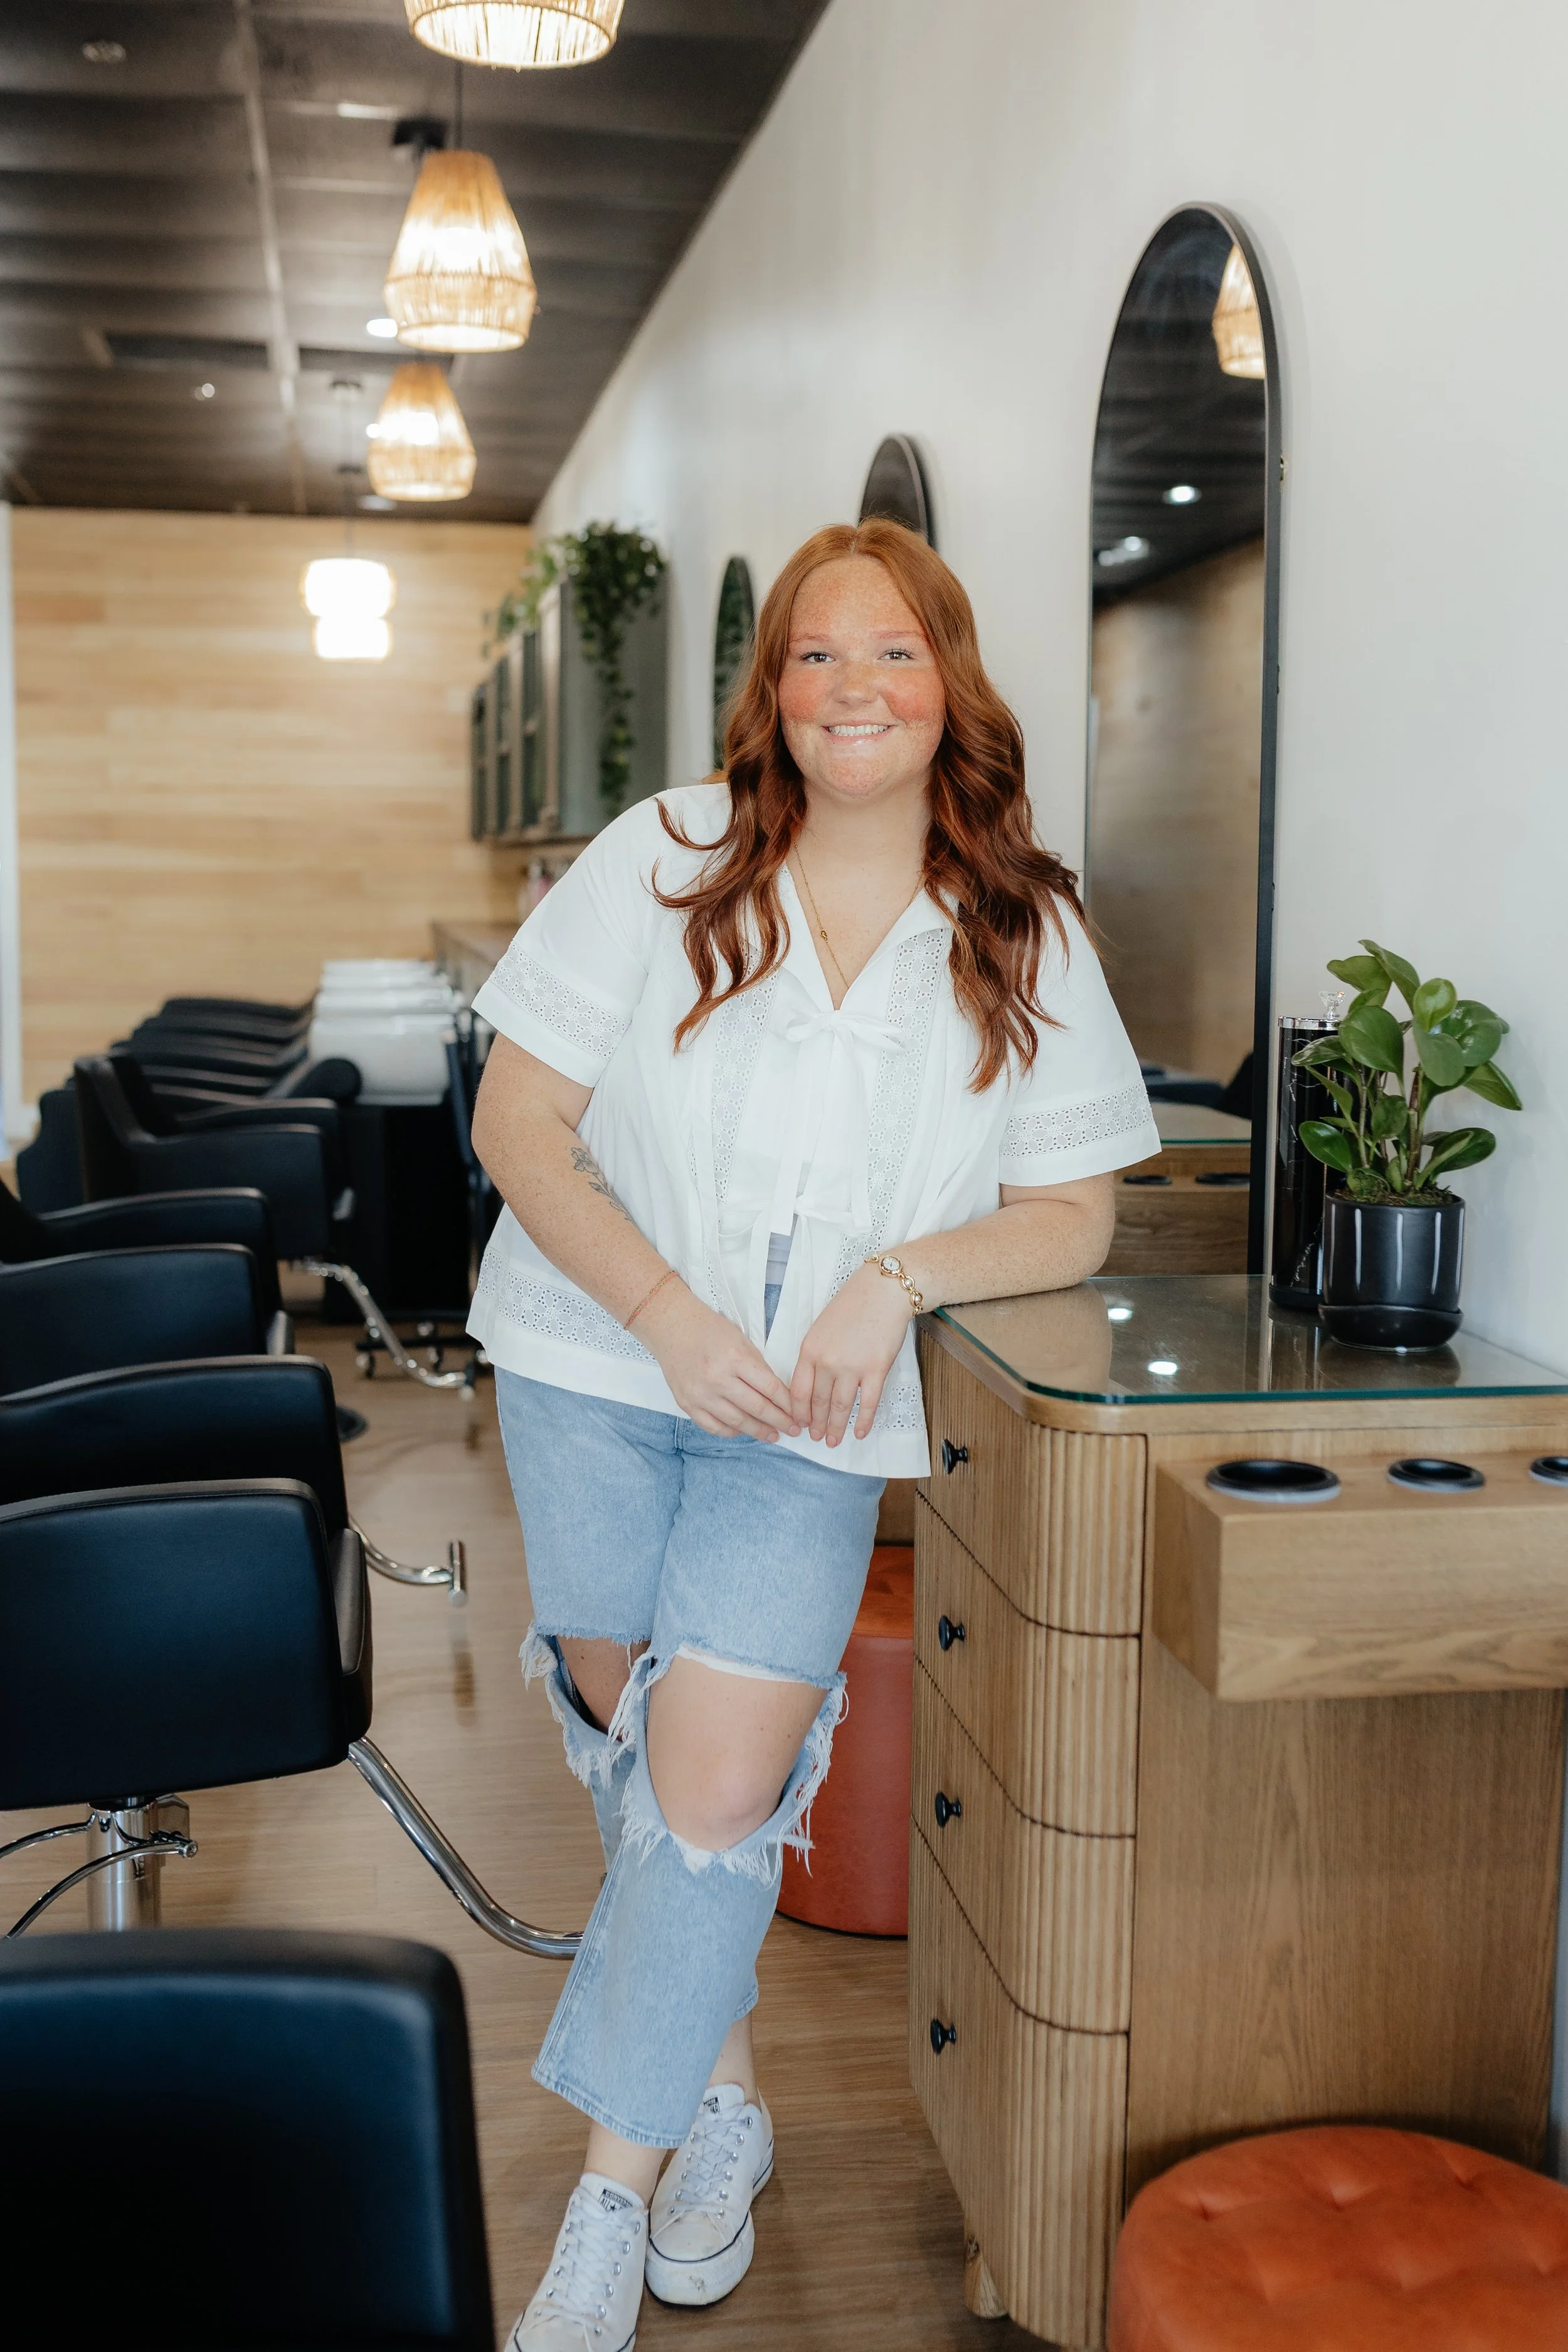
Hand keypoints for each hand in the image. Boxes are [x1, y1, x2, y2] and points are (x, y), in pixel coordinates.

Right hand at [637, 1282, 801, 1441]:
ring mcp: (701, 1394)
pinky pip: (714, 1427)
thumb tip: (779, 1396)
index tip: (797, 1413)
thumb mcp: (742, 1341)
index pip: (770, 1388)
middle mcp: (717, 1378)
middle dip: (779, 1421)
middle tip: (792, 1430)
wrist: (672, 1327)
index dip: (787, 1404)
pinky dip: (732, 1432)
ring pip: (737, 1422)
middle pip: (757, 1408)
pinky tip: (744, 1431)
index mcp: (735, 1358)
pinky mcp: (687, 1404)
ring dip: (759, 1431)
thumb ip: (759, 1368)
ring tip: (773, 1435)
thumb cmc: (709, 1330)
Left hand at [790, 1261, 911, 1446]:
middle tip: (815, 1438)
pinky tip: (859, 1433)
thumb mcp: (821, 1327)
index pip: (798, 1390)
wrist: (882, 1291)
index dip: (798, 1411)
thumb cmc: (852, 1306)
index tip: (799, 1423)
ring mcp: (851, 1367)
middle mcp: (827, 1361)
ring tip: (833, 1441)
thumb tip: (813, 1382)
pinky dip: (862, 1421)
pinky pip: (867, 1403)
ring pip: (839, 1406)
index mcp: (810, 1349)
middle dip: (815, 1424)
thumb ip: (815, 1354)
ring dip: (835, 1427)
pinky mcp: (875, 1369)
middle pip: (818, 1402)